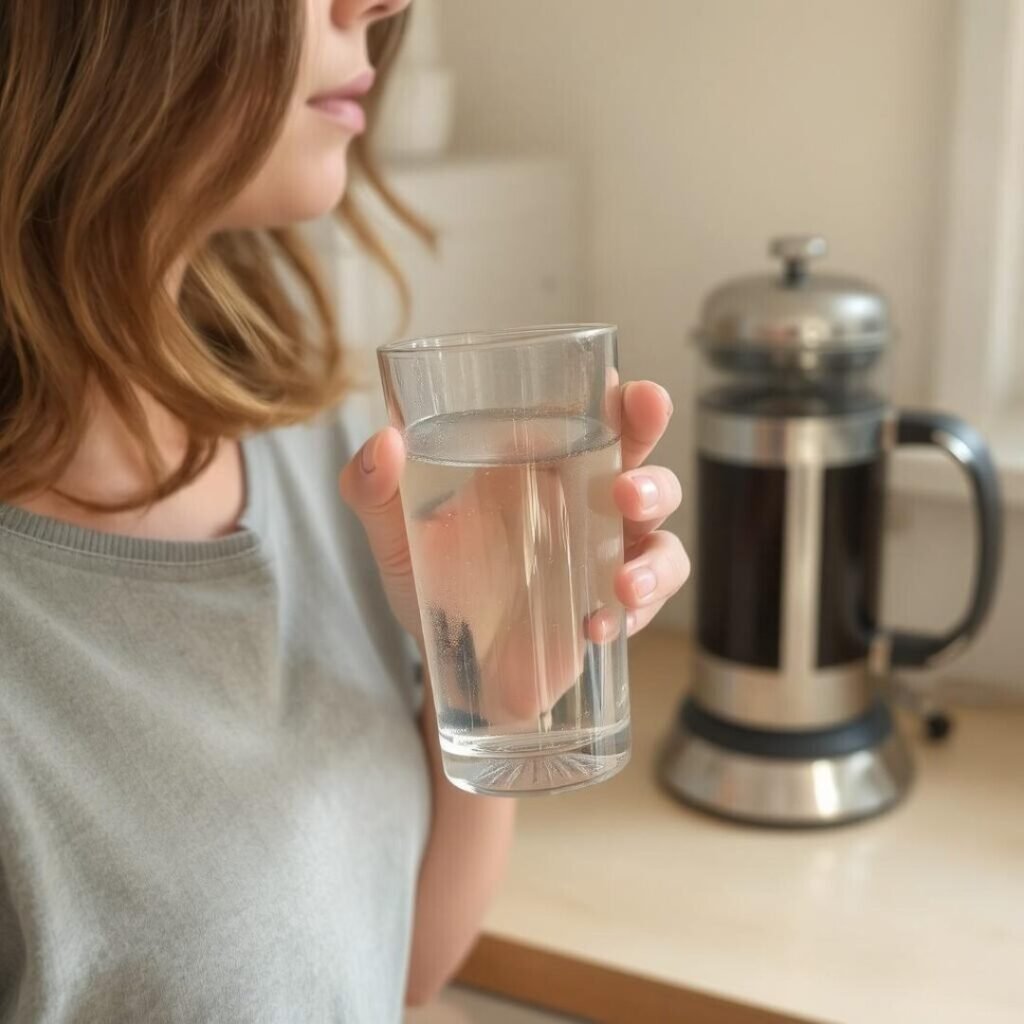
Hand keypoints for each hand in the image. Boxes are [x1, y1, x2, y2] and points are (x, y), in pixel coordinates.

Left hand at [339, 381, 688, 715]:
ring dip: (655, 553)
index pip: (589, 416)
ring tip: (623, 580)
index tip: (621, 391)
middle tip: (630, 486)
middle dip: (652, 460)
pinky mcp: (610, 606)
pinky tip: (597, 625)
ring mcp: (603, 554)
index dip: (619, 399)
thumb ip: (374, 488)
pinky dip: (636, 613)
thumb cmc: (428, 579)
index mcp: (537, 464)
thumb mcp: (393, 533)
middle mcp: (581, 501)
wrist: (444, 662)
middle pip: (640, 460)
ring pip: (659, 534)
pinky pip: (646, 601)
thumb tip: (384, 441)